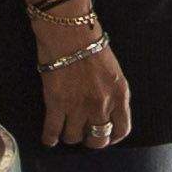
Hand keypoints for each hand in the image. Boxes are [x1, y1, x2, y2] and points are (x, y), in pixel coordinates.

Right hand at [40, 34, 133, 148]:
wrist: (69, 31)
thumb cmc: (90, 44)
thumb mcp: (113, 71)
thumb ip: (113, 93)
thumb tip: (106, 111)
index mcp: (119, 94)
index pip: (122, 129)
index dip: (113, 138)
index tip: (106, 137)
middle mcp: (102, 104)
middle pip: (98, 139)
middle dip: (91, 140)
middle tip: (84, 134)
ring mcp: (78, 106)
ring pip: (74, 138)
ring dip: (69, 136)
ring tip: (65, 130)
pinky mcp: (57, 104)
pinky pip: (53, 131)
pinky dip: (50, 138)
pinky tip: (49, 138)